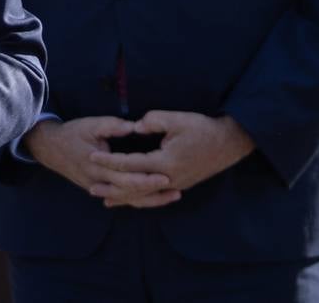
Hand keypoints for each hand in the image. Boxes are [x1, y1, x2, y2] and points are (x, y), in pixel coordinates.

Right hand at [25, 117, 177, 207]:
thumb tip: (135, 126)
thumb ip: (113, 126)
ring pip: (126, 199)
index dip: (147, 178)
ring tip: (171, 196)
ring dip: (149, 200)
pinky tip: (153, 198)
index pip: (126, 177)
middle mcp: (98, 181)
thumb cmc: (72, 133)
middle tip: (176, 189)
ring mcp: (97, 188)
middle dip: (154, 192)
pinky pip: (120, 198)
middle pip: (130, 193)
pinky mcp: (98, 189)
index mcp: (98, 165)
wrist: (50, 147)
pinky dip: (137, 200)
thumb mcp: (91, 124)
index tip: (166, 176)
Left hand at [88, 111, 254, 199]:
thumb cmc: (202, 129)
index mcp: (165, 162)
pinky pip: (155, 195)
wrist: (228, 143)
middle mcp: (169, 179)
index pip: (131, 164)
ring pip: (145, 195)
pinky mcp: (180, 185)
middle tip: (90, 186)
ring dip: (124, 197)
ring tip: (104, 200)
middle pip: (135, 186)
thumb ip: (153, 121)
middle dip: (112, 187)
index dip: (110, 161)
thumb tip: (134, 126)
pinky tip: (130, 199)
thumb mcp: (177, 119)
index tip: (92, 156)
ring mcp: (176, 185)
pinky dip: (140, 197)